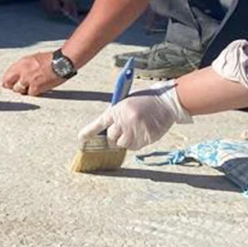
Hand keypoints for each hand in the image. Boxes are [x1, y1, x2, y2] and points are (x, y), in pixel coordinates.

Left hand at [1, 50, 64, 96]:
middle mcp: (23, 71)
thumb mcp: (33, 58)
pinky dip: (33, 92)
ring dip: (22, 90)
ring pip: (18, 89)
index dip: (6, 80)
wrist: (62, 63)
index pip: (7, 74)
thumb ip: (24, 66)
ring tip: (29, 87)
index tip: (6, 83)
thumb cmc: (50, 60)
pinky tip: (37, 88)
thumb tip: (17, 74)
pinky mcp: (36, 87)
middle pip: (9, 83)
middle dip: (11, 86)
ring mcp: (28, 79)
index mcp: (22, 62)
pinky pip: (30, 93)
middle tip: (14, 87)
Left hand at [77, 83, 191, 150]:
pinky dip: (136, 144)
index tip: (81, 139)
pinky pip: (135, 147)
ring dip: (126, 141)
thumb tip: (108, 129)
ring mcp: (135, 130)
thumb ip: (117, 114)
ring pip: (123, 144)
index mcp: (118, 109)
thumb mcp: (127, 101)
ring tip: (135, 130)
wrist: (166, 101)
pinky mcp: (146, 137)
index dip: (88, 132)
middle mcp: (125, 120)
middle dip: (114, 137)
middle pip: (111, 138)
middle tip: (122, 131)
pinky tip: (142, 134)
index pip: (99, 123)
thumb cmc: (146, 99)